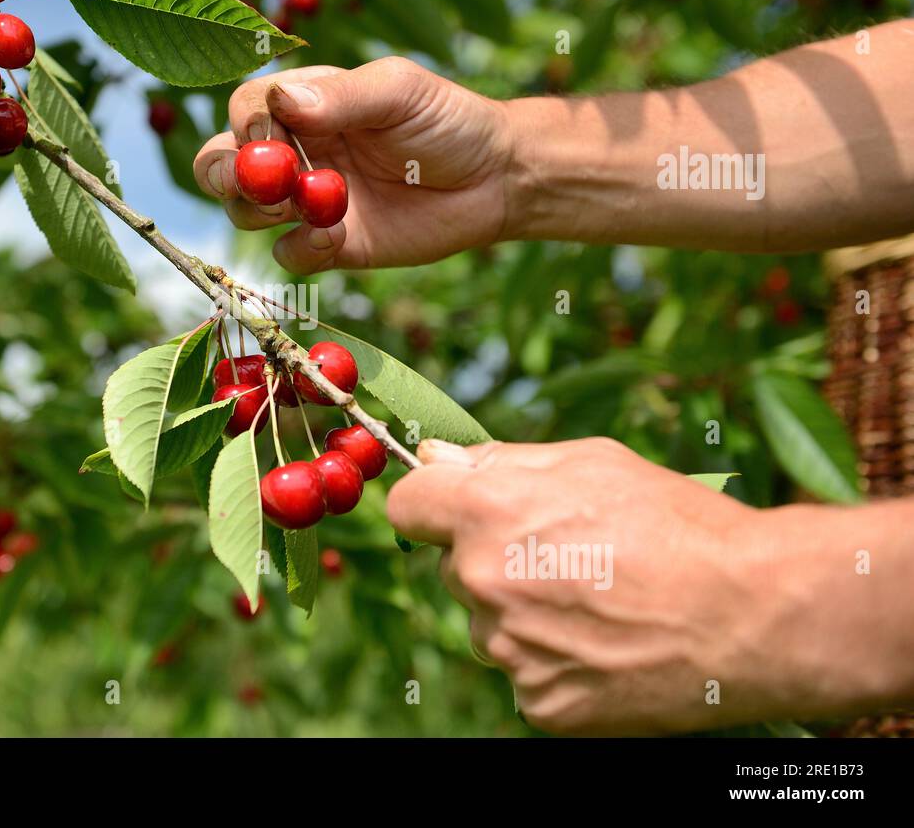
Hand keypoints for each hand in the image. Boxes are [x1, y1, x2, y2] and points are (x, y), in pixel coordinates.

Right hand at [192, 57, 512, 272]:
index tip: (274, 137)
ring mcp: (307, 201)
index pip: (245, 110)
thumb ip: (341, 95)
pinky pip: (288, 255)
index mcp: (304, 104)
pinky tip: (335, 236)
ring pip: (244, 211)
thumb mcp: (398, 92)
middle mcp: (295, 152)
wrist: (494, 180)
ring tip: (306, 205)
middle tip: (258, 185)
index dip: (248, 126)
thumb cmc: (447, 121)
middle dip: (225, 175)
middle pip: (221, 164)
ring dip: (260, 212)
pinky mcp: (329, 246)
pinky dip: (301, 249)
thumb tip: (282, 104)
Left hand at [387, 437, 814, 734]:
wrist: (754, 615)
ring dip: (520, 613)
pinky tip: (604, 644)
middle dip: (490, 559)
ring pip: (487, 623)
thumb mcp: (592, 462)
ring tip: (598, 602)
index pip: (406, 507)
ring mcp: (508, 650)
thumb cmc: (679, 525)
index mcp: (487, 513)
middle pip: (451, 568)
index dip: (432, 505)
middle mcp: (484, 582)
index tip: (458, 510)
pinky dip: (552, 661)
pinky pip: (523, 673)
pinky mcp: (538, 703)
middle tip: (566, 557)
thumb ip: (501, 459)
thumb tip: (434, 457)